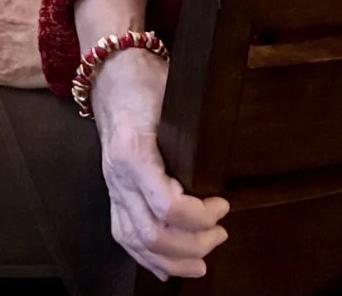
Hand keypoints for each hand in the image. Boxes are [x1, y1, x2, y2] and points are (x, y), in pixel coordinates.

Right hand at [88, 49, 229, 279]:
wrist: (112, 75)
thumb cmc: (147, 83)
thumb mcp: (174, 97)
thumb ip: (196, 130)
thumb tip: (228, 157)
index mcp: (135, 152)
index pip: (167, 206)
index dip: (202, 216)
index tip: (223, 204)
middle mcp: (119, 176)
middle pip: (152, 233)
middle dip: (193, 244)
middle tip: (221, 233)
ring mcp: (113, 186)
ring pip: (136, 241)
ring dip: (173, 259)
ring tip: (202, 261)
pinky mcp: (113, 192)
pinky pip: (123, 235)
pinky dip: (147, 257)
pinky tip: (168, 267)